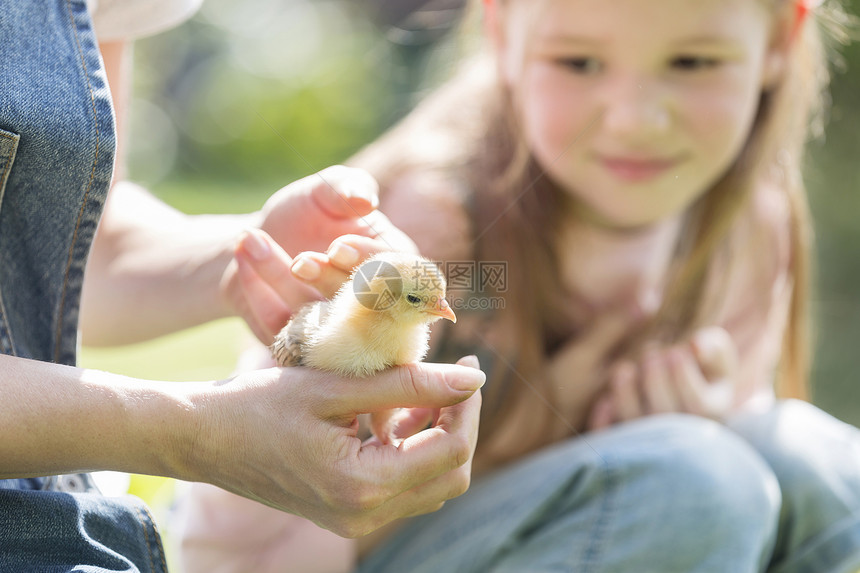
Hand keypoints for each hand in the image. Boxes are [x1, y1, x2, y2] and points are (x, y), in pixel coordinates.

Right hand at [180, 356, 482, 537]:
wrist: (205, 438)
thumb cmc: (261, 404)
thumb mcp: (337, 385)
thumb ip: (411, 383)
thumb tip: (475, 378)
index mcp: (363, 486)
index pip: (451, 450)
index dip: (469, 405)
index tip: (470, 364)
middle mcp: (365, 517)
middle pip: (451, 474)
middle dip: (461, 422)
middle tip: (455, 376)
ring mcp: (356, 522)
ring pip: (432, 485)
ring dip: (439, 436)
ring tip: (423, 390)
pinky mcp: (348, 514)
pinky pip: (404, 488)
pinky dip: (413, 451)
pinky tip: (397, 414)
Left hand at [222, 165, 416, 342]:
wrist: (256, 240)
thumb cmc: (306, 210)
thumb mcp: (326, 189)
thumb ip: (347, 187)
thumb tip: (364, 200)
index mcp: (395, 266)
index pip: (399, 275)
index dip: (369, 265)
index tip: (336, 248)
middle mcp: (372, 307)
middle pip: (362, 306)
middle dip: (328, 281)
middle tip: (299, 260)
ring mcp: (333, 333)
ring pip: (315, 318)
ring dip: (281, 280)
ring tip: (251, 240)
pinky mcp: (295, 346)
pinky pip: (277, 327)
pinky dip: (256, 292)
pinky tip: (241, 253)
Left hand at [587, 326, 738, 430]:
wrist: (688, 398)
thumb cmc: (704, 373)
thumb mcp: (716, 359)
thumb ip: (712, 347)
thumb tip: (694, 344)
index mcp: (712, 415)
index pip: (699, 405)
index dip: (684, 376)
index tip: (675, 352)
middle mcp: (686, 437)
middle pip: (665, 415)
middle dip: (654, 380)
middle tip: (650, 354)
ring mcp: (656, 444)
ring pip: (636, 427)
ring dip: (626, 396)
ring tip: (624, 369)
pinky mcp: (628, 446)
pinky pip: (612, 438)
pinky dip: (605, 420)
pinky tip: (606, 400)